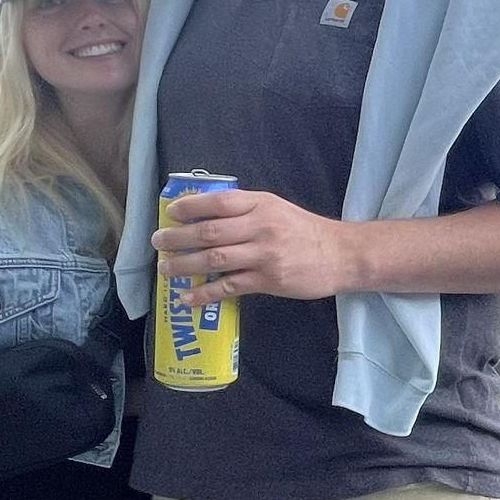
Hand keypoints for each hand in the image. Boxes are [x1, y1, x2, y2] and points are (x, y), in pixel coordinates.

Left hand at [155, 190, 359, 305]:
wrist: (341, 255)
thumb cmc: (304, 231)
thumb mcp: (277, 209)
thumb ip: (245, 210)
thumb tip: (204, 215)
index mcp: (261, 204)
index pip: (219, 201)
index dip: (191, 206)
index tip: (171, 213)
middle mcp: (261, 227)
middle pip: (210, 231)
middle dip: (178, 238)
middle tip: (158, 242)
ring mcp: (264, 255)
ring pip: (214, 259)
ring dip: (184, 265)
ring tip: (165, 269)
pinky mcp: (269, 280)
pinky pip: (228, 287)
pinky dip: (204, 293)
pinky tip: (187, 298)